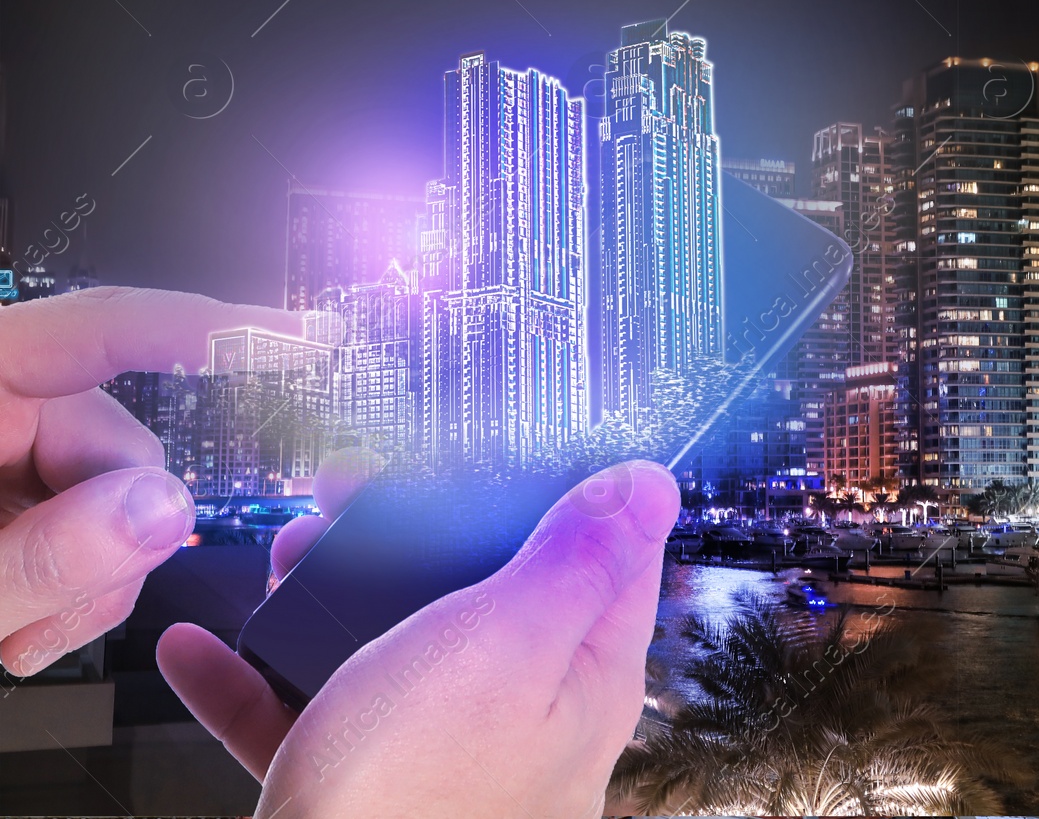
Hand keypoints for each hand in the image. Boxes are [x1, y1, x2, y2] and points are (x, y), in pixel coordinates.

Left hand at [0, 287, 301, 675]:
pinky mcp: (6, 502)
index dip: (217, 329)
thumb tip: (163, 510)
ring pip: (117, 502)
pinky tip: (18, 627)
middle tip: (50, 619)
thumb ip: (44, 553)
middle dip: (114, 541)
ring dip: (90, 582)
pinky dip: (72, 590)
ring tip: (16, 636)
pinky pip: (88, 532)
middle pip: (124, 445)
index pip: (110, 329)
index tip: (303, 336)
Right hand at [157, 455, 678, 818]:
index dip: (559, 486)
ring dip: (328, 592)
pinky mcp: (363, 791)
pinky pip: (311, 712)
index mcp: (579, 674)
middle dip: (416, 530)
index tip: (504, 442)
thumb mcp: (507, 643)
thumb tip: (645, 486)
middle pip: (483, 588)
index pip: (605, 555)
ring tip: (282, 558)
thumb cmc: (417, 799)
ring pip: (393, 644)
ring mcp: (440, 756)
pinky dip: (258, 676)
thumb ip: (574, 562)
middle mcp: (521, 716)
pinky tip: (206, 651)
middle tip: (354, 491)